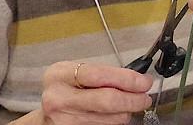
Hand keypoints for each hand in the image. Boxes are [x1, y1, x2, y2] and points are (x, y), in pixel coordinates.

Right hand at [35, 61, 152, 124]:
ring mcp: (64, 120)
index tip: (143, 82)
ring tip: (130, 104)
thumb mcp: (75, 72)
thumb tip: (136, 80)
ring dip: (126, 112)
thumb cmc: (65, 89)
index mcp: (60, 75)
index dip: (127, 80)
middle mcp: (59, 98)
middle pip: (107, 101)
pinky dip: (115, 120)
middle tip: (145, 97)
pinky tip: (116, 113)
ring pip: (110, 119)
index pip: (100, 76)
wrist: (47, 113)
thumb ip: (102, 74)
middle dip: (133, 99)